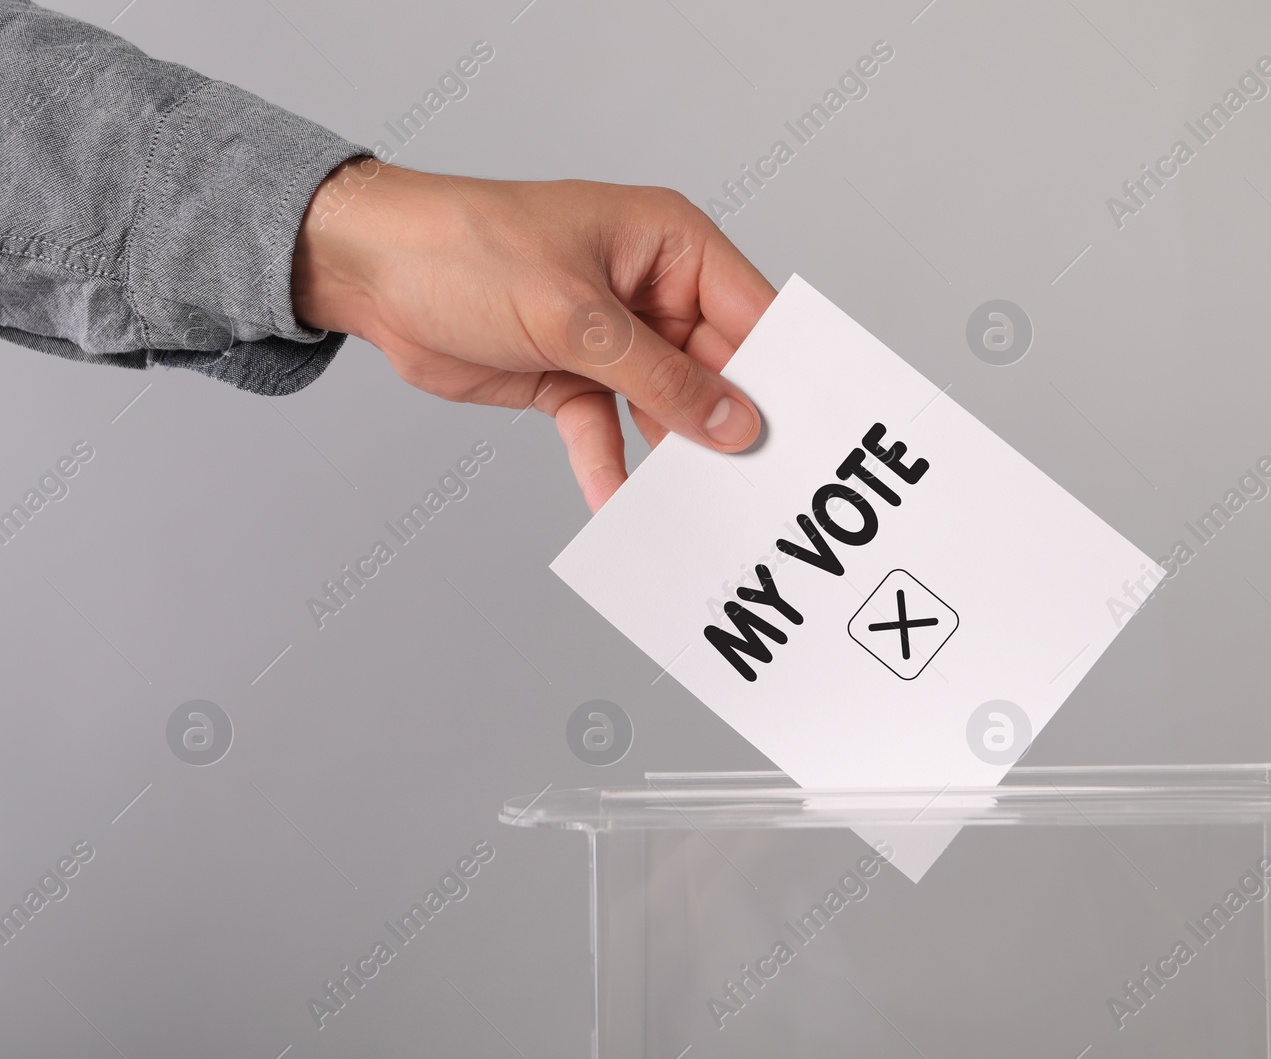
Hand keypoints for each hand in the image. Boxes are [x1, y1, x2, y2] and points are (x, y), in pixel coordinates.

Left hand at [289, 158, 774, 511]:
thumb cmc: (466, 249)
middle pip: (714, 368)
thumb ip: (662, 378)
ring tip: (699, 503)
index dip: (779, 371)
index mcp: (668, 245)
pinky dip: (610, 463)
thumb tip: (734, 422)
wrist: (370, 274)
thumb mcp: (577, 318)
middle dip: (726, 423)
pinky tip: (616, 502)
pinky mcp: (573, 375)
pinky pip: (607, 429)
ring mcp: (613, 337)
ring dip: (674, 453)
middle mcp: (651, 290)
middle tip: (758, 483)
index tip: (803, 430)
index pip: (749, 312)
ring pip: (665, 406)